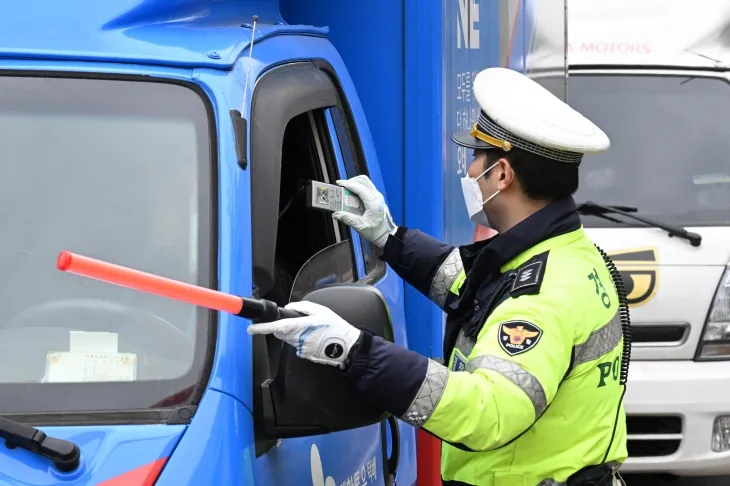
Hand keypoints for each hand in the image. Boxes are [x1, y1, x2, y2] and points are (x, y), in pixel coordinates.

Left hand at [246, 300, 361, 367]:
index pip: (276, 327)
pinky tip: (315, 337)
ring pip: (289, 338)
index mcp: (300, 326)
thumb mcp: (321, 310)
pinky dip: (302, 340)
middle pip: (281, 332)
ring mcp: (300, 349)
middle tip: (300, 321)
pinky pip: (298, 345)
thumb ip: (302, 307)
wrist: (347, 347)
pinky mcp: (304, 355)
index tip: (251, 329)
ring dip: (295, 333)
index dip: (262, 328)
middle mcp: (297, 339)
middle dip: (284, 326)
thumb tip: (288, 308)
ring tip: (313, 329)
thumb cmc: (335, 327)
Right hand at [333, 175, 396, 247]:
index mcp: (373, 202)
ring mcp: (377, 195)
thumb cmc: (375, 231)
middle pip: (363, 180)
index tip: (339, 183)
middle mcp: (376, 196)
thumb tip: (336, 214)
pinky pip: (366, 187)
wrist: (385, 234)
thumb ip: (348, 219)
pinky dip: (358, 186)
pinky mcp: (376, 197)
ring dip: (355, 183)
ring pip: (365, 182)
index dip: (348, 184)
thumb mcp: (360, 226)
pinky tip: (352, 193)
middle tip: (342, 186)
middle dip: (351, 181)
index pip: (360, 188)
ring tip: (346, 189)